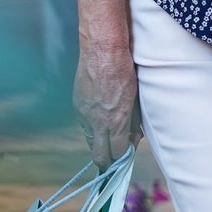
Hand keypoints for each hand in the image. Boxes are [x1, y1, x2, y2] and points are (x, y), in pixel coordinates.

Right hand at [75, 42, 139, 166]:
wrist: (102, 50)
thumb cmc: (125, 70)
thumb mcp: (134, 98)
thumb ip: (133, 121)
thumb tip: (134, 138)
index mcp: (115, 121)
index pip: (117, 153)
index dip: (122, 158)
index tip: (126, 157)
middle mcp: (98, 122)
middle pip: (99, 155)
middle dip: (107, 161)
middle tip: (114, 159)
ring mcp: (85, 114)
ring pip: (90, 140)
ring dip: (99, 143)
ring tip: (108, 137)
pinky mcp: (77, 105)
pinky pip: (84, 124)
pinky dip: (92, 126)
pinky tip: (100, 118)